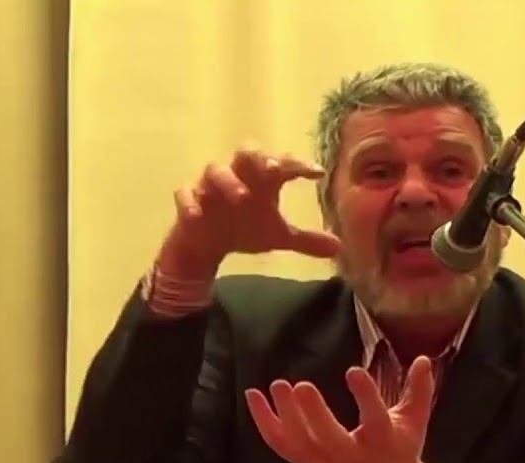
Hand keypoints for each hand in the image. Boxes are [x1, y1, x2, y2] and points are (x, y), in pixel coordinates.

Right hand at [160, 146, 341, 274]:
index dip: (298, 165)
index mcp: (261, 180)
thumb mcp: (277, 236)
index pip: (282, 163)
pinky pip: (185, 195)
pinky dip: (190, 202)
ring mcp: (211, 187)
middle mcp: (237, 175)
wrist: (207, 242)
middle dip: (259, 157)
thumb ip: (306, 240)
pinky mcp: (189, 201)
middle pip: (246, 152)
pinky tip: (197, 215)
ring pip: (215, 170)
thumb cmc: (244, 229)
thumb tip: (339, 248)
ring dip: (228, 180)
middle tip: (273, 169)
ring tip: (242, 197)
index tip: (317, 173)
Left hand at [244, 356, 436, 462]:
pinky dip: (264, 422)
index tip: (354, 371)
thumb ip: (419, 390)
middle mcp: (351, 456)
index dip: (365, 397)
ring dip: (285, 416)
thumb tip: (424, 358)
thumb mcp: (414, 421)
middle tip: (301, 385)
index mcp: (381, 441)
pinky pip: (281, 445)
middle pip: (329, 439)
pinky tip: (253, 396)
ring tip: (277, 385)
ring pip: (300, 443)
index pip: (375, 420)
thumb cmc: (400, 447)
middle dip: (314, 415)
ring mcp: (325, 462)